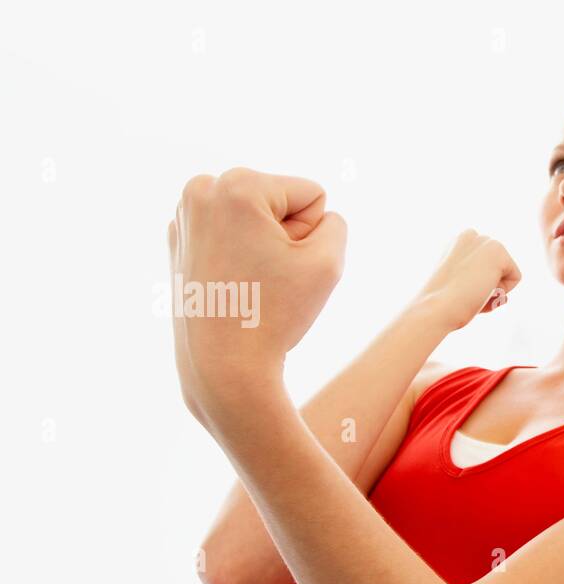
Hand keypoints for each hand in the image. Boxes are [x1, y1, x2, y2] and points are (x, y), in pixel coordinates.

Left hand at [167, 167, 346, 414]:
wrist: (224, 368)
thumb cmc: (275, 315)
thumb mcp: (329, 262)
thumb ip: (335, 224)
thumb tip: (311, 217)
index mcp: (240, 183)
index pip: (312, 196)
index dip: (313, 236)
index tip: (287, 268)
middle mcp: (204, 188)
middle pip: (281, 203)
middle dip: (286, 238)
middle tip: (267, 279)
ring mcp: (184, 215)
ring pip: (256, 220)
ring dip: (264, 248)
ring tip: (249, 283)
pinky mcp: (177, 242)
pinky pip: (231, 238)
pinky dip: (239, 258)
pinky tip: (231, 286)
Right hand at [405, 229, 521, 331]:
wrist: (436, 308)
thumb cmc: (442, 304)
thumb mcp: (456, 285)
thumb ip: (474, 279)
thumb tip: (501, 295)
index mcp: (458, 241)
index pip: (485, 266)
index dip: (477, 285)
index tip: (460, 290)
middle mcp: (471, 234)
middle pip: (498, 268)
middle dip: (488, 287)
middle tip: (466, 294)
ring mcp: (485, 241)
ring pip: (507, 273)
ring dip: (494, 290)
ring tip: (473, 293)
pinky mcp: (498, 251)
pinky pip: (515, 277)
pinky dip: (503, 291)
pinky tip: (483, 291)